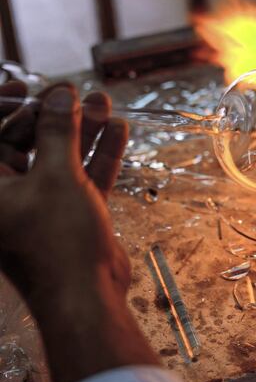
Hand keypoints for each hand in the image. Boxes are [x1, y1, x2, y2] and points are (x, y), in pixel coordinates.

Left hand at [0, 83, 157, 381]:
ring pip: (59, 158)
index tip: (25, 87)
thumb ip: (57, 132)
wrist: (86, 295)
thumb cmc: (56, 240)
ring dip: (81, 131)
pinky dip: (98, 156)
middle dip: (52, 116)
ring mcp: (40, 205)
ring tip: (103, 102)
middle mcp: (8, 196)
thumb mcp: (55, 177)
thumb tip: (59, 95)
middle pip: (26, 143)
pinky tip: (117, 130)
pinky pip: (82, 177)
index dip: (5, 108)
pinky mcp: (69, 214)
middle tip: (72, 91)